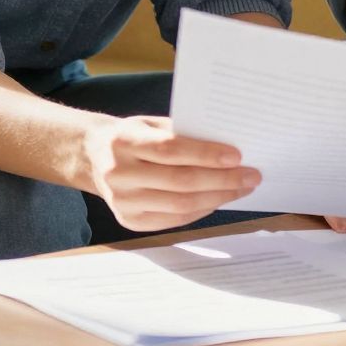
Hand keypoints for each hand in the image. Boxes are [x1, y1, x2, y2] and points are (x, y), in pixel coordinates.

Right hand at [81, 115, 260, 232]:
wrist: (94, 157)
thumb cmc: (134, 136)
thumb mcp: (151, 124)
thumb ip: (182, 133)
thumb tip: (229, 149)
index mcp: (124, 141)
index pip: (170, 150)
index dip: (206, 154)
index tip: (237, 156)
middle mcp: (119, 173)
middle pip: (179, 182)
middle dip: (222, 180)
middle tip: (251, 176)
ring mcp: (122, 201)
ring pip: (179, 205)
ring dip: (217, 197)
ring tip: (242, 188)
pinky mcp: (129, 221)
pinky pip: (174, 220)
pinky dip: (201, 210)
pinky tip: (219, 199)